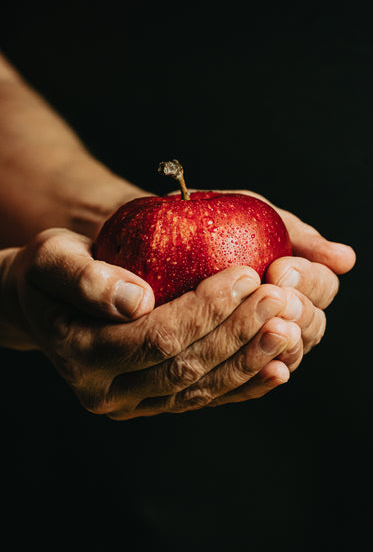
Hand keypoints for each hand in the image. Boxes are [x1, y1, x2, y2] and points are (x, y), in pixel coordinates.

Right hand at [1, 228, 324, 418]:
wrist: (45, 305)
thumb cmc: (50, 274)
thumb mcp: (54, 259)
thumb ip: (87, 279)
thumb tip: (137, 301)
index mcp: (82, 355)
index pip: (157, 337)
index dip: (206, 309)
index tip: (246, 275)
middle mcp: (107, 392)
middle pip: (186, 368)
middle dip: (239, 333)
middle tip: (280, 299)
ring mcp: (133, 403)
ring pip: (201, 389)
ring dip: (249, 359)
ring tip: (288, 329)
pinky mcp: (153, 402)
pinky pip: (203, 398)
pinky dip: (243, 385)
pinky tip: (277, 368)